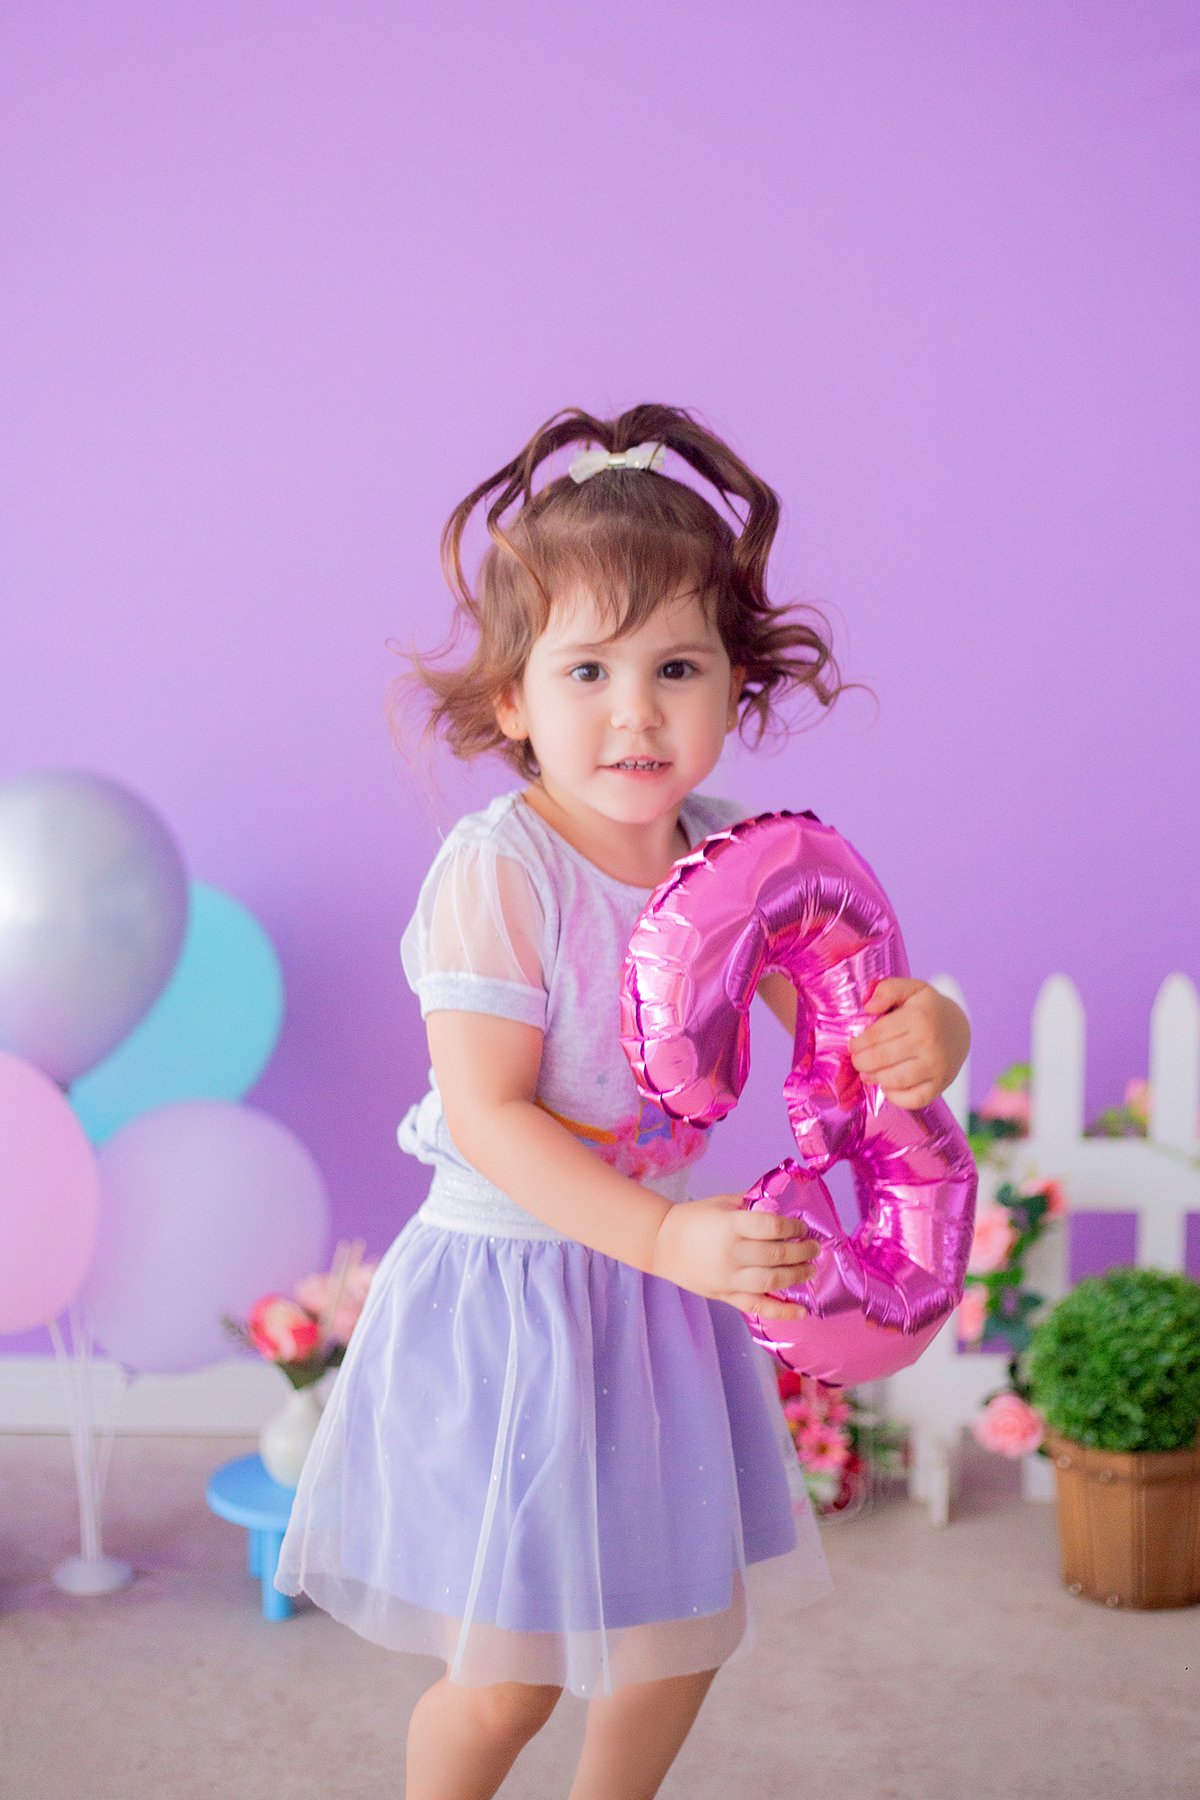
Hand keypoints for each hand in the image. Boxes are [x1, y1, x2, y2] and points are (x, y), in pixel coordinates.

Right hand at [650, 1194, 818, 1317]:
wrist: (661, 1242)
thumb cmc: (694, 1218)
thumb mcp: (722, 1202)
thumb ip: (752, 1203)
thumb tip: (782, 1203)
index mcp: (731, 1225)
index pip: (772, 1228)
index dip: (794, 1229)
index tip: (803, 1229)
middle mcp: (732, 1253)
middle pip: (777, 1255)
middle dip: (802, 1252)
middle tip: (815, 1249)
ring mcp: (728, 1277)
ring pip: (772, 1281)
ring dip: (797, 1276)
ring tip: (809, 1269)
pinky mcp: (725, 1295)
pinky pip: (757, 1306)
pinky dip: (781, 1311)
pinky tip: (801, 1311)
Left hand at [849, 977, 969, 1108]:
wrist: (959, 1029)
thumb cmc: (928, 1009)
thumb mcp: (911, 989)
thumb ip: (887, 989)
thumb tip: (868, 1007)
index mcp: (919, 1017)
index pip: (877, 1034)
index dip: (858, 1042)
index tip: (852, 1045)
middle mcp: (930, 1044)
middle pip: (882, 1059)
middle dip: (861, 1061)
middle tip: (856, 1060)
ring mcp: (937, 1067)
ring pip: (895, 1080)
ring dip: (874, 1078)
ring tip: (867, 1073)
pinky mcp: (941, 1085)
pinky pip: (913, 1100)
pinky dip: (895, 1097)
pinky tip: (887, 1085)